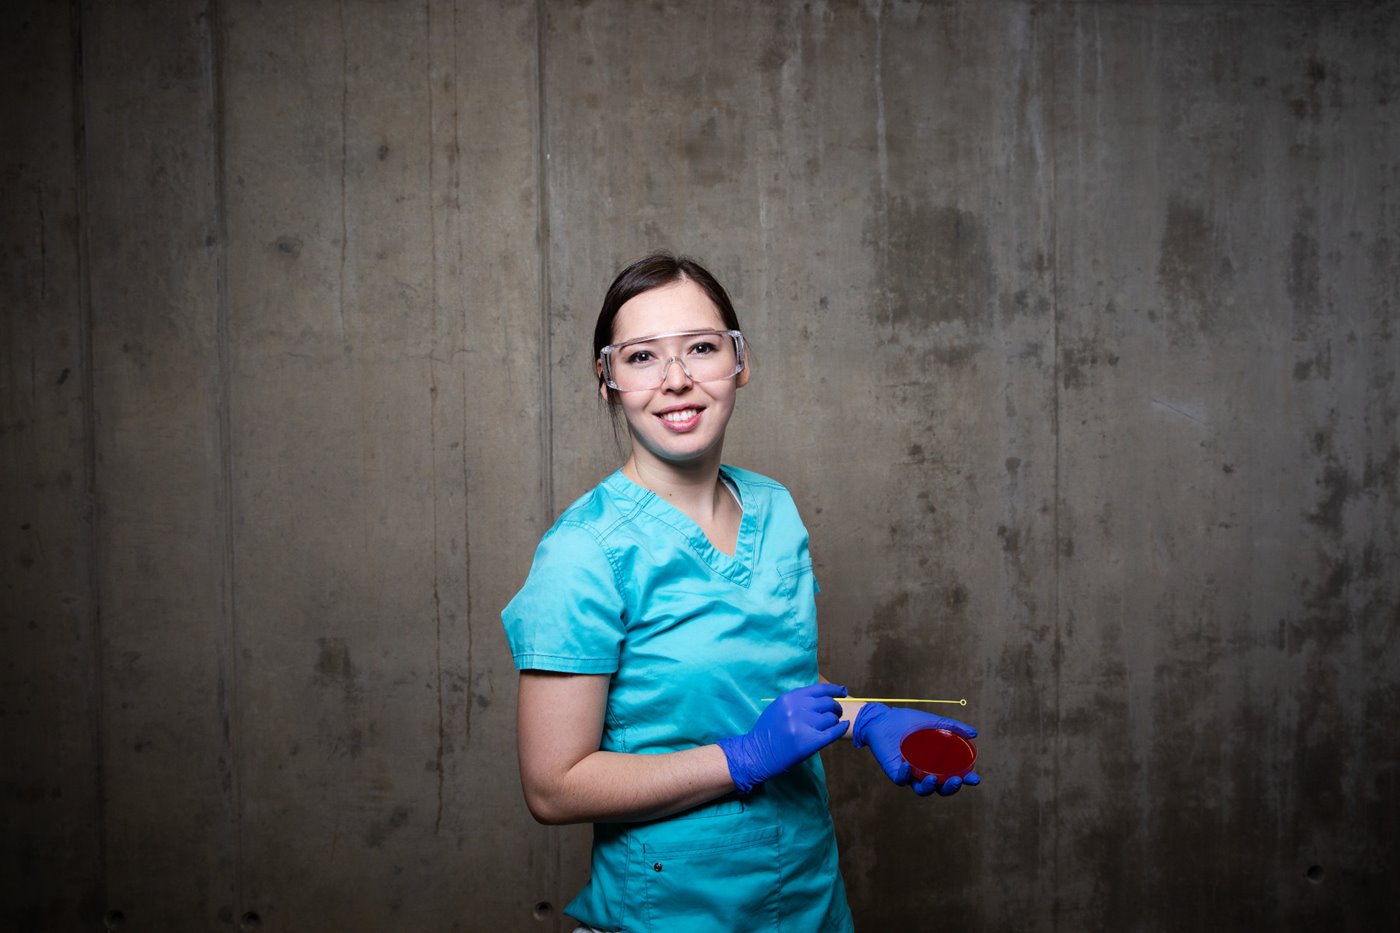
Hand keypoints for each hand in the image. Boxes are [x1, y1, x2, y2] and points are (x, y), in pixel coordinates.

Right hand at [718, 683, 849, 792]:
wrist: (758, 753)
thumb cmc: (769, 731)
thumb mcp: (779, 707)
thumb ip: (798, 701)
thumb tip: (822, 697)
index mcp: (789, 698)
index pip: (819, 689)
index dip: (834, 690)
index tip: (842, 692)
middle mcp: (797, 709)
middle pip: (827, 703)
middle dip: (836, 707)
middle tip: (836, 713)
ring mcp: (804, 726)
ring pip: (831, 718)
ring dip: (835, 720)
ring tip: (833, 724)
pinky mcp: (810, 742)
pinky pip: (833, 732)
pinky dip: (841, 728)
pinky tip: (843, 726)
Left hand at [851, 703, 980, 796]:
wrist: (883, 718)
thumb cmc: (908, 722)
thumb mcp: (934, 722)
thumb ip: (953, 727)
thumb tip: (974, 734)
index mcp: (936, 764)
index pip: (953, 777)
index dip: (965, 781)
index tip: (975, 779)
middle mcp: (924, 772)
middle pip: (940, 789)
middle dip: (950, 788)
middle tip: (957, 780)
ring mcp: (910, 774)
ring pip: (922, 790)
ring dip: (930, 787)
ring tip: (934, 778)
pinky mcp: (894, 772)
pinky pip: (901, 779)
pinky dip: (906, 774)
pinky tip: (908, 765)